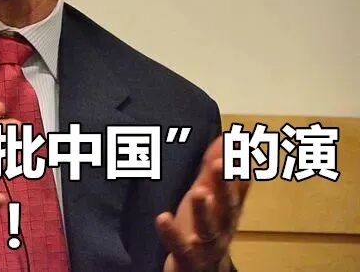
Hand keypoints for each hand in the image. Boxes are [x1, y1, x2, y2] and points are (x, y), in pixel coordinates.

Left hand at [155, 135, 249, 271]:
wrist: (200, 271)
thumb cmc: (204, 228)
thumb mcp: (208, 197)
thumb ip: (214, 171)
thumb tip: (228, 138)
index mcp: (227, 211)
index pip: (234, 187)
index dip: (235, 168)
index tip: (236, 145)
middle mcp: (222, 227)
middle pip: (226, 206)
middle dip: (224, 185)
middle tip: (220, 164)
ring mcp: (206, 245)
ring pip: (208, 229)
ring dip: (204, 211)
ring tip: (199, 193)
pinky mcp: (187, 258)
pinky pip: (179, 246)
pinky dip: (170, 233)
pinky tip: (162, 217)